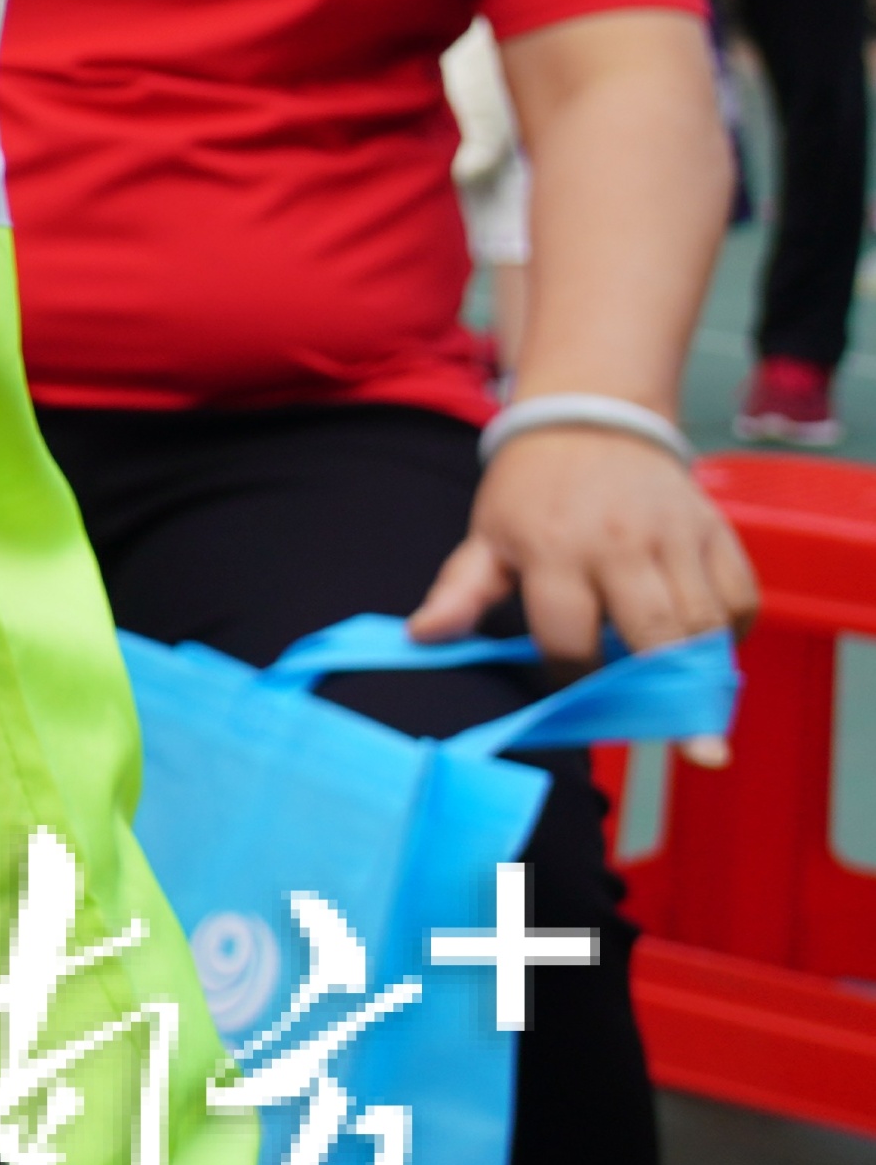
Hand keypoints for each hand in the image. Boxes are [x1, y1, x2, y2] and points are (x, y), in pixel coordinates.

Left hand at [417, 427, 761, 668]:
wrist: (590, 418)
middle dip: (670, 699)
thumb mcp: (487, 536)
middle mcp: (620, 543)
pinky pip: (741, 598)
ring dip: (700, 670)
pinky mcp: (715, 529)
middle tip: (688, 745)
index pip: (570, 640)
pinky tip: (707, 645)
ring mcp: (674, 535)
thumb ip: (460, 592)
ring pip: (704, 626)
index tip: (576, 691)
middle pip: (655, 638)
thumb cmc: (532, 489)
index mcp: (553, 549)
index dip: (573, 679)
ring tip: (689, 695)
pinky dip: (732, 632)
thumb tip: (423, 637)